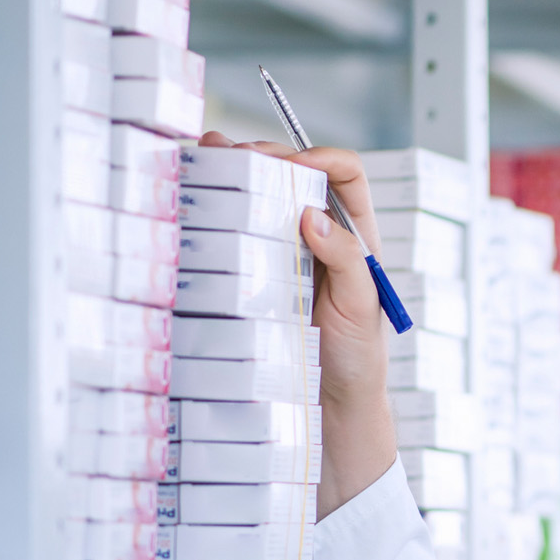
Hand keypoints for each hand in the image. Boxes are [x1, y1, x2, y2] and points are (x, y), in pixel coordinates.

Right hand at [197, 132, 395, 525]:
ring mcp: (288, 249)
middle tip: (233, 156)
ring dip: (237, 170)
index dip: (321, 158)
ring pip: (265, 194)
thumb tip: (313, 216)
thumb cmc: (357, 356)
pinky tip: (198, 189)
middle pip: (297, 174)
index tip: (292, 168)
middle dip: (267, 155)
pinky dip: (222, 203)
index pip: (345, 174)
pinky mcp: (260, 270)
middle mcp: (321, 233)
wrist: (330, 404)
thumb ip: (347, 261)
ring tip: (207, 158)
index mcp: (355, 234)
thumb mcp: (361, 308)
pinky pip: (243, 227)